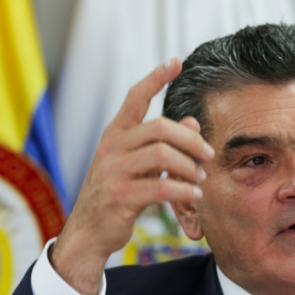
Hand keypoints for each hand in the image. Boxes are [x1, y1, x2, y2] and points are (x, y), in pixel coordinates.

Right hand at [51, 57, 213, 294]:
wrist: (87, 232)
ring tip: (200, 179)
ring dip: (189, 167)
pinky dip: (183, 190)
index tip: (176, 62)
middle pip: (159, 127)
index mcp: (115, 135)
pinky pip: (160, 187)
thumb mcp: (138, 166)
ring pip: (161, 155)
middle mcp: (111, 148)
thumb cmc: (116, 195)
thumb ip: (163, 144)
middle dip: (190, 140)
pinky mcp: (119, 197)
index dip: (156, 78)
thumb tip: (192, 123)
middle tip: (207, 154)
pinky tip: (193, 195)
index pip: (135, 97)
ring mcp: (113, 172)